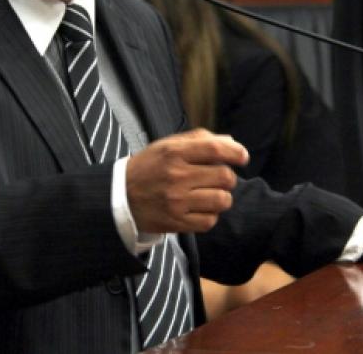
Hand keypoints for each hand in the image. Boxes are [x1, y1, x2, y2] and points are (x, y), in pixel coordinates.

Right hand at [126, 128, 248, 233]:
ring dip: (221, 197)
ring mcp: (176, 201)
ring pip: (222, 200)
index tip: (243, 157)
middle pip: (225, 177)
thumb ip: (200, 139)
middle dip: (227, 177)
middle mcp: (176, 176)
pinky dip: (209, 215)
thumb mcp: (167, 145)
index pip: (215, 149)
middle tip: (217, 178)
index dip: (236, 153)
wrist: (120, 196)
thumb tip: (232, 144)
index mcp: (174, 152)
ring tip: (209, 194)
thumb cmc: (149, 166)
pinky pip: (210, 221)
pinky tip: (199, 208)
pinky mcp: (176, 222)